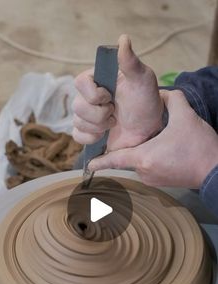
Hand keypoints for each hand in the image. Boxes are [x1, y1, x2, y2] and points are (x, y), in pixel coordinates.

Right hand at [72, 34, 163, 151]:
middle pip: (77, 106)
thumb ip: (130, 62)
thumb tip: (123, 39)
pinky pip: (77, 136)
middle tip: (115, 112)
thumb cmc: (146, 102)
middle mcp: (88, 96)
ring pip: (77, 122)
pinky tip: (104, 135)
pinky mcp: (89, 133)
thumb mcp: (143, 80)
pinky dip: (90, 138)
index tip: (110, 97)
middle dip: (99, 114)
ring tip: (113, 123)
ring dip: (98, 126)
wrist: (149, 129)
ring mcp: (87, 116)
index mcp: (97, 80)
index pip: (79, 82)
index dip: (93, 94)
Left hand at [88, 90, 217, 188]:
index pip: (114, 159)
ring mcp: (153, 179)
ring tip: (165, 142)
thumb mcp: (185, 116)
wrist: (215, 172)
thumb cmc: (199, 147)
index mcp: (144, 156)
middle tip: (148, 136)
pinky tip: (170, 151)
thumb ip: (171, 99)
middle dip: (135, 144)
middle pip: (130, 156)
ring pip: (142, 162)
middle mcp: (144, 171)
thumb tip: (163, 93)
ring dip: (147, 152)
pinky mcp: (162, 182)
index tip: (86, 165)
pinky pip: (151, 169)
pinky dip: (155, 159)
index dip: (99, 162)